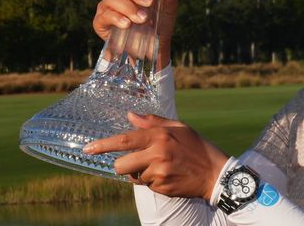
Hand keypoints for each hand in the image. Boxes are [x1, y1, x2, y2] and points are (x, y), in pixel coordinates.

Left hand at [84, 112, 228, 199]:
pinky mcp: (162, 187)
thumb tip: (130, 115)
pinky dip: (152, 181)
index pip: (124, 140)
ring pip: (134, 176)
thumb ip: (153, 122)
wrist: (215, 173)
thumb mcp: (179, 128)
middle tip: (135, 162)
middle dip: (124, 165)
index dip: (103, 145)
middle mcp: (157, 153)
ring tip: (161, 167)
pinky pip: (146, 185)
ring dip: (141, 173)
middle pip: (121, 165)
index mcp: (160, 136)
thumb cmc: (197, 147)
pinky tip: (168, 175)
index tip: (88, 149)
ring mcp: (159, 172)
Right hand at [93, 0, 178, 67]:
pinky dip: (118, 19)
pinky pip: (105, 16)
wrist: (156, 44)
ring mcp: (106, 7)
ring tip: (143, 18)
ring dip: (129, 7)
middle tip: (149, 2)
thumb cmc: (161, 18)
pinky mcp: (101, 23)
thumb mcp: (170, 4)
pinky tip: (128, 24)